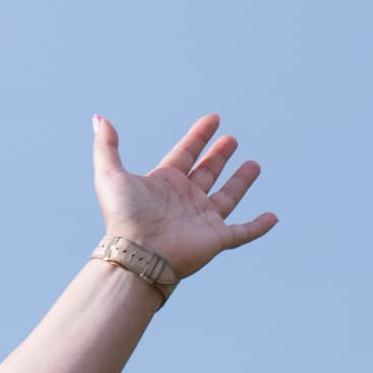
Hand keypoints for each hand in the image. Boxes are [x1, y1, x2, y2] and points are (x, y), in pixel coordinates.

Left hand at [93, 112, 274, 280]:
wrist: (138, 254)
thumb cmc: (124, 216)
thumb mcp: (110, 176)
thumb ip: (106, 147)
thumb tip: (99, 118)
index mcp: (163, 183)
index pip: (184, 153)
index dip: (198, 136)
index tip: (213, 118)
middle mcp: (184, 200)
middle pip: (206, 173)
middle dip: (219, 156)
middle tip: (231, 139)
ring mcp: (202, 220)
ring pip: (227, 197)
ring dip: (241, 182)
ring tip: (254, 165)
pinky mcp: (217, 239)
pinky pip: (243, 232)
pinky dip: (259, 226)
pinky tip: (273, 217)